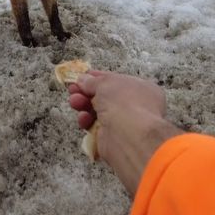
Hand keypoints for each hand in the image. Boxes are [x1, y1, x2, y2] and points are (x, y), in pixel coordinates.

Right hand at [68, 71, 181, 194]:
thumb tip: (83, 79)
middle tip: (73, 90)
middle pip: (104, 97)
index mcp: (141, 89)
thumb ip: (92, 81)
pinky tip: (83, 118)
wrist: (130, 137)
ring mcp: (123, 123)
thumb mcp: (106, 82)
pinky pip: (94, 127)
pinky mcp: (111, 138)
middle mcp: (134, 106)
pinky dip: (87, 121)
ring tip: (75, 102)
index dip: (97, 78)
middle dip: (86, 92)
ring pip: (97, 112)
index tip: (82, 76)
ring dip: (83, 105)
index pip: (116, 81)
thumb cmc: (125, 103)